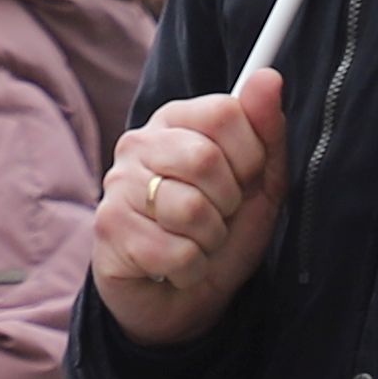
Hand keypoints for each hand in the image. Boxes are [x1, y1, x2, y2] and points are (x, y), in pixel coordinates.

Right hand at [93, 68, 291, 351]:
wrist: (184, 301)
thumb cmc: (220, 235)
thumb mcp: (259, 186)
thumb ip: (266, 131)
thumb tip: (268, 78)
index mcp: (175, 121)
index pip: (224, 112)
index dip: (250, 155)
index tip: (244, 179)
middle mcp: (138, 143)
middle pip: (205, 159)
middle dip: (228, 202)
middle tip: (217, 216)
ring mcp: (117, 185)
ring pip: (191, 209)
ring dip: (210, 240)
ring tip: (196, 243)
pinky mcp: (109, 230)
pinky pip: (176, 251)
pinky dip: (191, 269)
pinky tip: (175, 266)